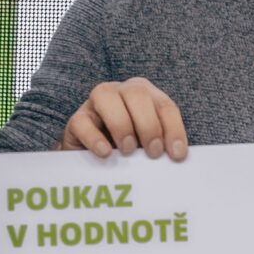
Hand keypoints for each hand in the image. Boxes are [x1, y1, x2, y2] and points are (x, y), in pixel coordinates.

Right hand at [62, 78, 188, 159]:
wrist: (94, 161)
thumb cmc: (128, 152)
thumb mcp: (148, 147)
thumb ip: (161, 147)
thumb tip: (176, 159)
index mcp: (146, 96)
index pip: (164, 106)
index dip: (173, 129)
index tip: (177, 155)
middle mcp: (122, 92)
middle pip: (137, 92)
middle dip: (149, 124)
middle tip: (153, 153)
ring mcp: (96, 103)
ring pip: (106, 96)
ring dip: (122, 124)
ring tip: (128, 151)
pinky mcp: (76, 120)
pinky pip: (82, 122)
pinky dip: (94, 138)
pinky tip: (105, 154)